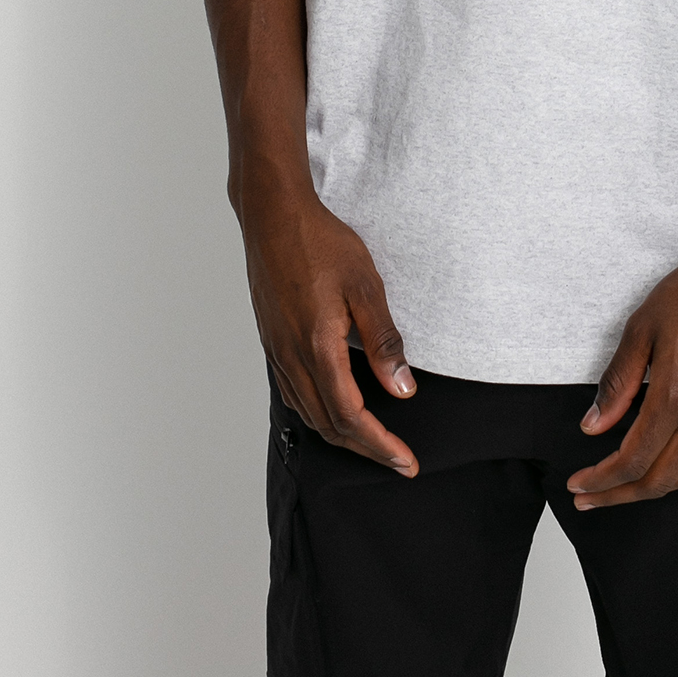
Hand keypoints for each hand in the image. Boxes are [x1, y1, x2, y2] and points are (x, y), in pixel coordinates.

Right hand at [244, 193, 418, 474]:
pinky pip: (294, 395)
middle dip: (366, 449)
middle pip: (329, 425)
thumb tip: (403, 389)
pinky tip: (334, 408)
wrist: (273, 216)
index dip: (380, 445)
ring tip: (372, 442)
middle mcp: (293, 358)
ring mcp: (278, 352)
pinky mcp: (272, 342)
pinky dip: (318, 414)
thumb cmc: (320, 242)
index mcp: (318, 347)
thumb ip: (384, 341)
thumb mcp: (365, 286)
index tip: (406, 462)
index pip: (351, 417)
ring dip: (341, 436)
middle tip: (398, 461)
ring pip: (309, 414)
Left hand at [566, 234, 677, 508]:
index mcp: (675, 397)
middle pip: (658, 480)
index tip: (579, 485)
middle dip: (619, 496)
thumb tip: (593, 426)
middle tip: (589, 499)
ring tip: (623, 487)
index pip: (632, 460)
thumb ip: (617, 382)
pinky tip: (672, 461)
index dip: (601, 480)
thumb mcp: (642, 327)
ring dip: (652, 489)